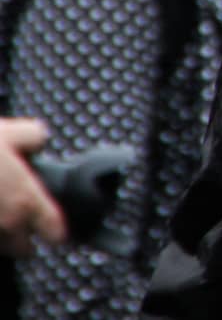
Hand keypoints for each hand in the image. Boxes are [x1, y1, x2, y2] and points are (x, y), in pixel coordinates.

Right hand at [0, 119, 67, 256]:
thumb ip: (35, 138)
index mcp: (26, 201)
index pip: (54, 231)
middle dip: (22, 237)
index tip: (56, 230)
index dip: (57, 230)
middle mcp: (5, 224)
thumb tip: (37, 141)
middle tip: (16, 219)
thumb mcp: (13, 132)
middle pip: (23, 248)